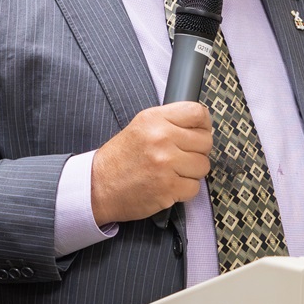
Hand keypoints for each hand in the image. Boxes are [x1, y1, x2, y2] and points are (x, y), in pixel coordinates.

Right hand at [90, 102, 211, 224]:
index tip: (198, 132)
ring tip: (171, 172)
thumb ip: (169, 122)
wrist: (97, 186)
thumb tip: (201, 124)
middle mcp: (161, 138)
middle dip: (197, 151)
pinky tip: (168, 186)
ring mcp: (165, 164)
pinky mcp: (168, 188)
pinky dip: (184, 190)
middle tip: (180, 157)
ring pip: (203, 166)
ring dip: (191, 172)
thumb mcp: (140, 127)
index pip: (197, 112)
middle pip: (206, 141)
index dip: (203, 125)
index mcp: (154, 119)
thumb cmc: (119, 159)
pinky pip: (195, 187)